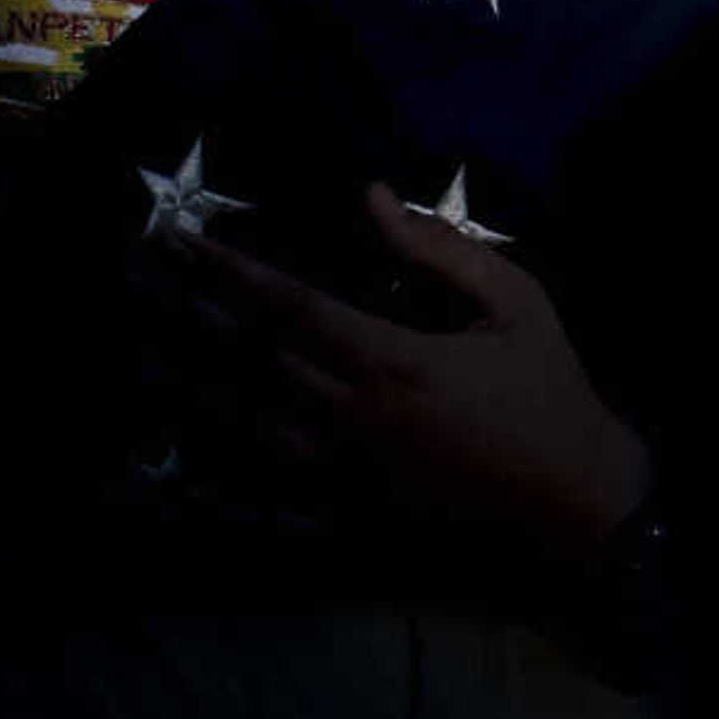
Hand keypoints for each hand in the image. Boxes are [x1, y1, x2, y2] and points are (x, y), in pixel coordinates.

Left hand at [163, 185, 651, 569]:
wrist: (582, 504)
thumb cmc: (551, 393)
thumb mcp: (516, 303)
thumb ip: (441, 250)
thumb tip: (373, 197)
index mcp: (393, 359)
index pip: (291, 306)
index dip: (231, 271)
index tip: (183, 241)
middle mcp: (357, 418)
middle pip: (255, 362)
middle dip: (191, 317)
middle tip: (136, 282)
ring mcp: (351, 476)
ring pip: (250, 429)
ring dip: (190, 392)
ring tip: (138, 360)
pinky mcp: (356, 520)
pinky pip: (272, 509)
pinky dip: (218, 494)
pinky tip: (172, 481)